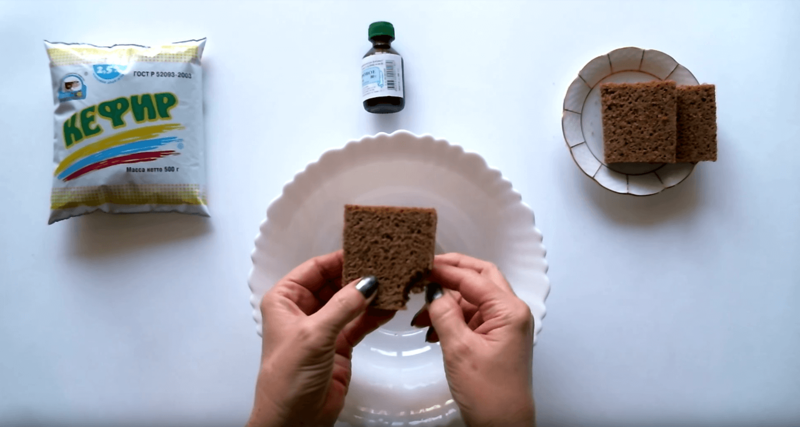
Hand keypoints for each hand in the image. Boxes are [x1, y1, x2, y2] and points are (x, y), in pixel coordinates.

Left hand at [247, 250, 393, 426]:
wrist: (294, 421)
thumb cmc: (285, 380)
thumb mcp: (314, 334)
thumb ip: (343, 306)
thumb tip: (366, 282)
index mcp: (285, 300)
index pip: (315, 268)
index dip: (339, 258)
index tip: (364, 248)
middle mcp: (302, 311)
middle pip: (335, 282)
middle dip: (358, 274)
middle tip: (385, 263)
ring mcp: (322, 327)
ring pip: (350, 302)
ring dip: (370, 294)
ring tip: (393, 281)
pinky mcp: (338, 344)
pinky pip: (359, 322)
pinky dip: (374, 314)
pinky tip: (390, 305)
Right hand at [412, 253, 535, 426]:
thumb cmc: (491, 395)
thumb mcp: (459, 349)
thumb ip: (444, 313)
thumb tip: (432, 289)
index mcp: (509, 311)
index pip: (474, 277)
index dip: (446, 269)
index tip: (422, 265)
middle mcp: (511, 313)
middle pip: (479, 279)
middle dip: (450, 274)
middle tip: (424, 272)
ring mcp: (504, 326)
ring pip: (471, 299)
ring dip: (446, 303)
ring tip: (421, 315)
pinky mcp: (494, 338)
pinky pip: (470, 317)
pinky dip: (450, 319)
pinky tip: (432, 331)